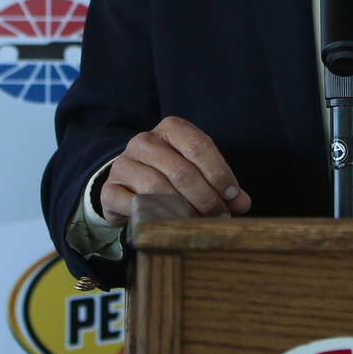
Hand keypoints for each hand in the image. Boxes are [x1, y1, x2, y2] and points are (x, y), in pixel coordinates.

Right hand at [99, 116, 251, 226]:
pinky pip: (134, 205)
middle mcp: (144, 141)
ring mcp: (124, 164)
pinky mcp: (109, 189)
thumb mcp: (199, 170)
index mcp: (171, 128)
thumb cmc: (172, 174)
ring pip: (158, 188)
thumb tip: (243, 203)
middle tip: (220, 216)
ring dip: (183, 210)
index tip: (233, 196)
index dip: (220, 174)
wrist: (129, 182)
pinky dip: (156, 217)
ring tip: (199, 223)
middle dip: (206, 198)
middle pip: (182, 171)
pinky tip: (169, 225)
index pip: (200, 146)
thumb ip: (222, 184)